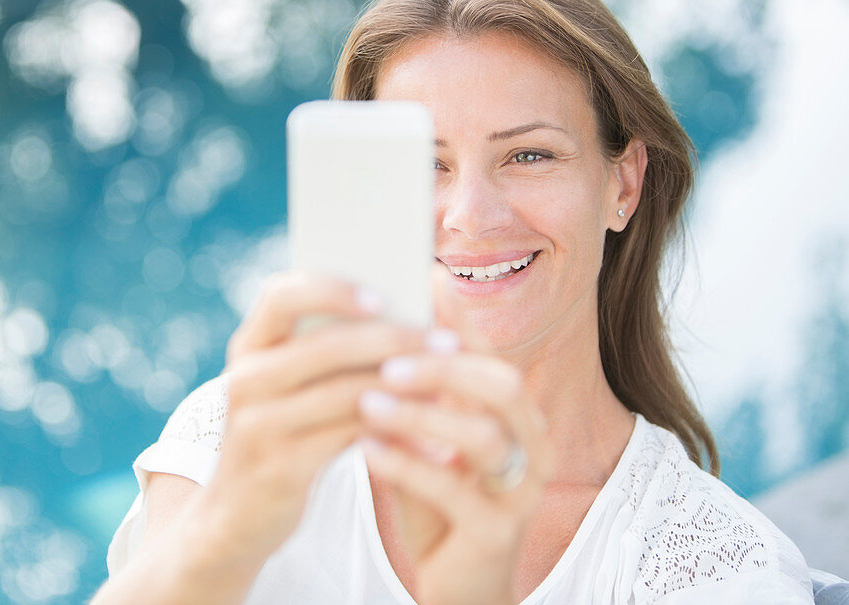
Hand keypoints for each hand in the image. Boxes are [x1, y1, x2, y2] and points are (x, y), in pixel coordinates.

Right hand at [204, 271, 429, 565]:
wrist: (233, 518)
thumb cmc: (279, 437)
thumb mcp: (284, 389)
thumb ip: (325, 355)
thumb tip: (409, 320)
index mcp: (248, 347)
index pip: (282, 295)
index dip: (333, 290)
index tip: (383, 296)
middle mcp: (246, 379)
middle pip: (325, 346)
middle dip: (393, 340)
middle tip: (445, 342)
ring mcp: (258, 425)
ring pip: (345, 393)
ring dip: (403, 386)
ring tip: (446, 384)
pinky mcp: (280, 467)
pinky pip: (349, 437)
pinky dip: (393, 430)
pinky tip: (427, 434)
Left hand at [359, 346, 554, 604]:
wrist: (459, 589)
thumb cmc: (440, 509)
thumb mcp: (427, 446)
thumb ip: (415, 404)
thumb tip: (377, 342)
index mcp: (520, 421)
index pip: (493, 361)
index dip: (452, 337)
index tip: (399, 323)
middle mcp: (534, 450)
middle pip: (503, 386)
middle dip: (443, 369)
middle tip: (387, 365)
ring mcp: (521, 493)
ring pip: (482, 436)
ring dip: (420, 415)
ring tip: (367, 405)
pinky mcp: (497, 533)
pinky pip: (451, 488)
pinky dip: (404, 463)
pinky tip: (366, 449)